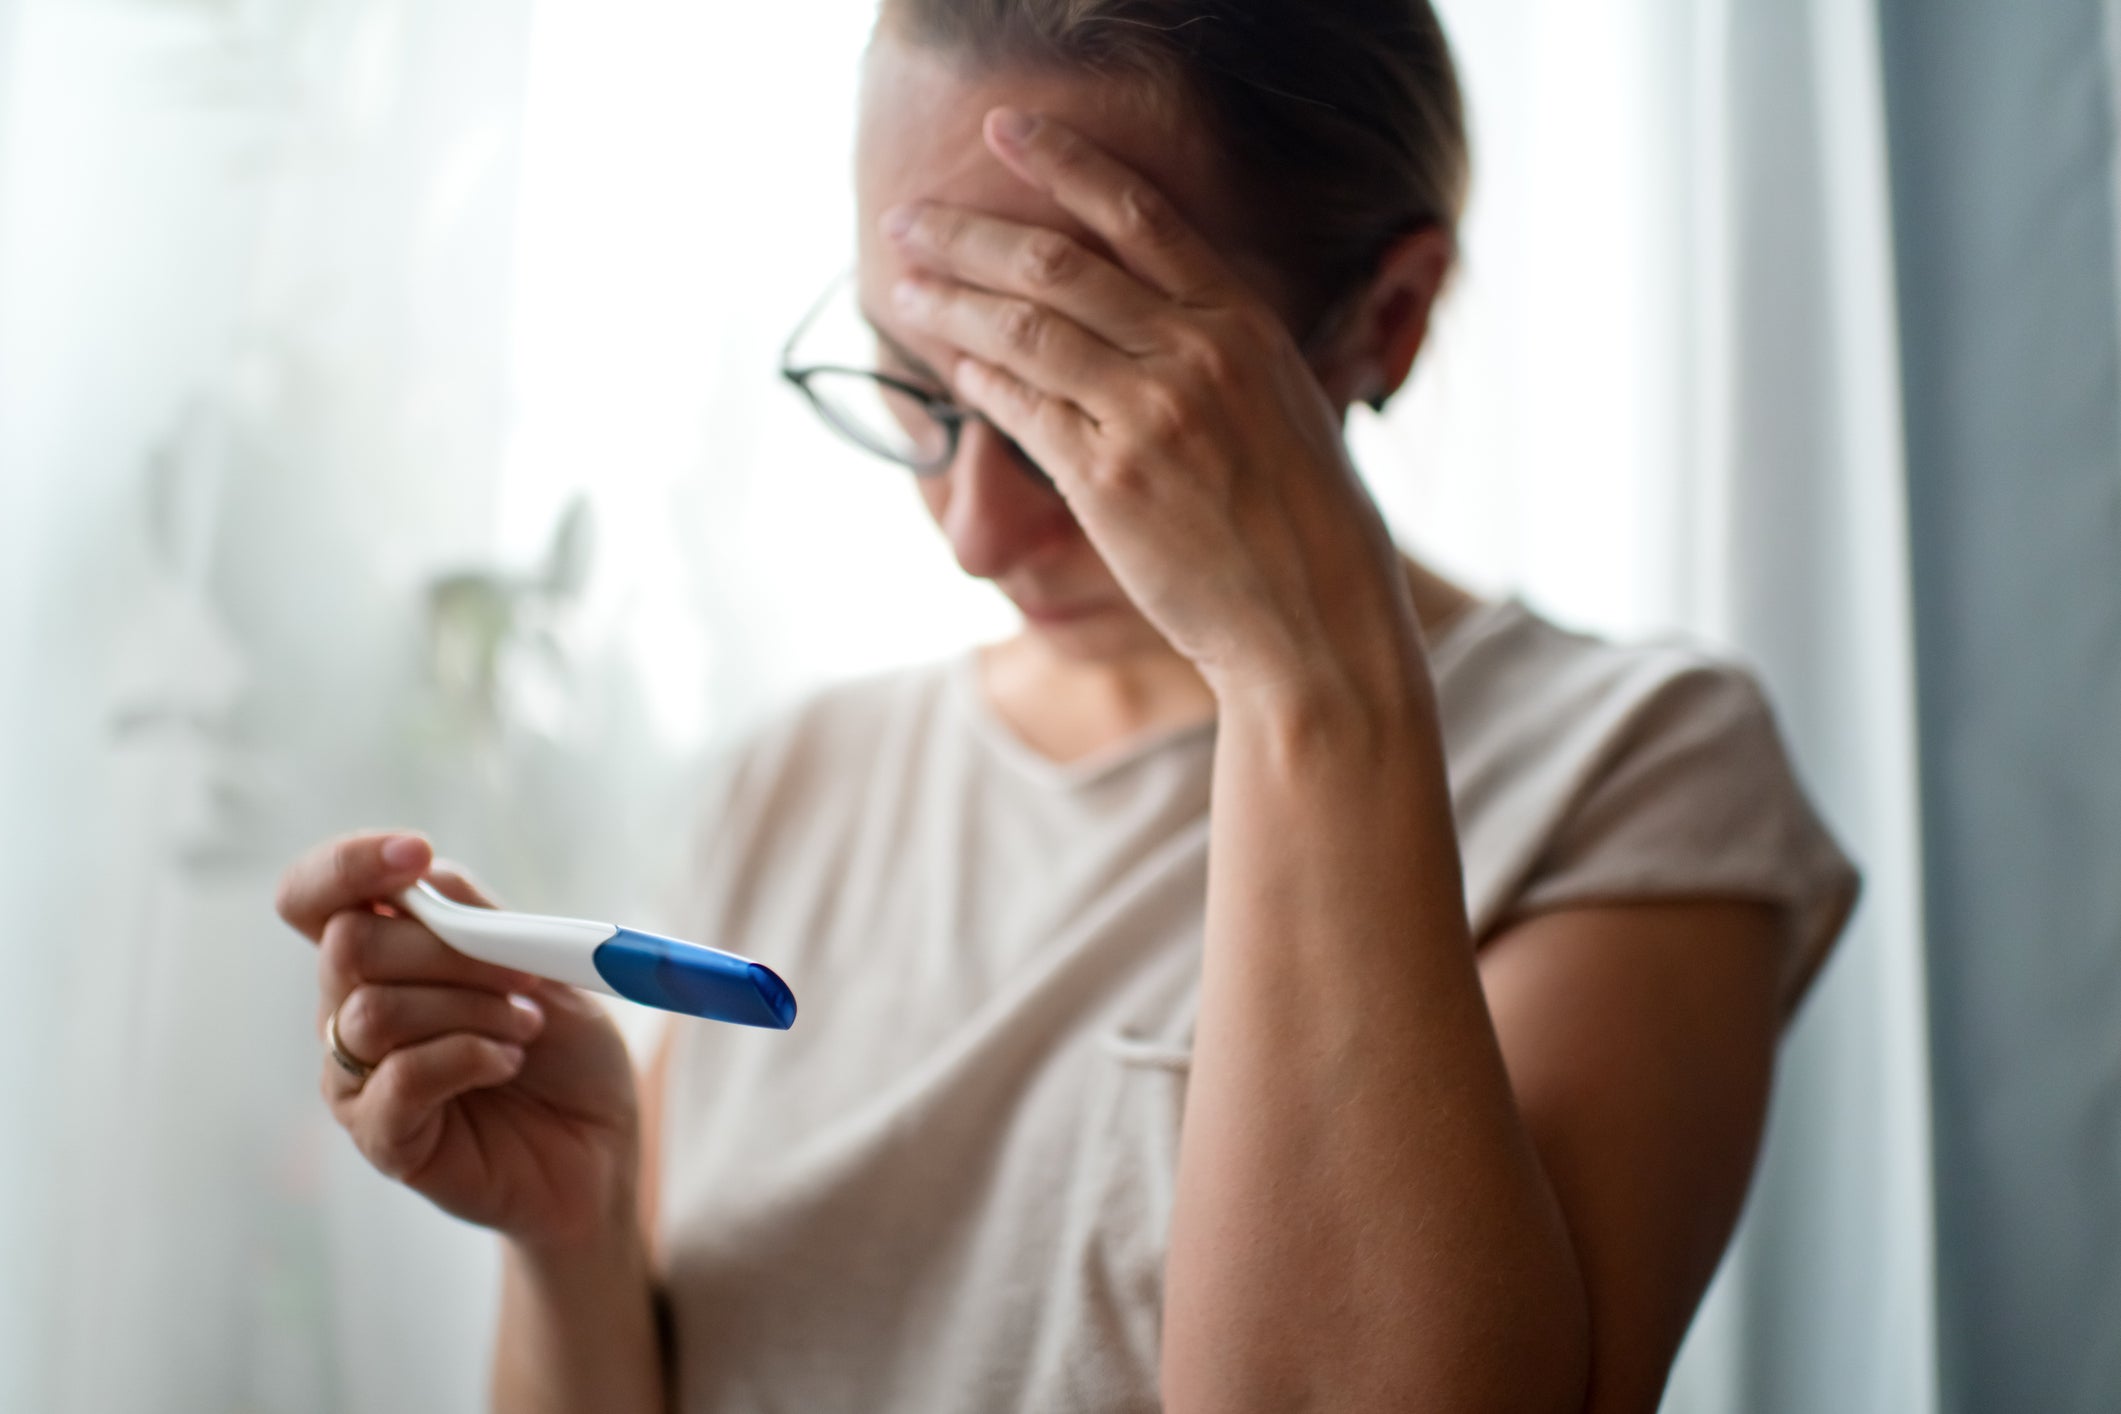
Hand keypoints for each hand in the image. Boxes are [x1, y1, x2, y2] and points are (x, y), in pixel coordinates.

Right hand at [276, 832, 641, 1250]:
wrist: (598, 1146)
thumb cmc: (566, 1050)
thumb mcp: (536, 962)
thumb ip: (474, 917)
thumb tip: (420, 875)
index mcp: (381, 954)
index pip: (313, 896)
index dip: (346, 864)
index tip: (414, 853)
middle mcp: (350, 1010)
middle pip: (347, 944)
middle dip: (448, 950)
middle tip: (521, 978)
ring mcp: (357, 1076)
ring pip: (374, 1011)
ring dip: (472, 1009)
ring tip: (526, 1028)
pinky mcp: (381, 1136)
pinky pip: (399, 1079)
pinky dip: (469, 1057)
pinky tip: (506, 1064)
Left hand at [883, 107, 1424, 710]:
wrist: (1318, 622)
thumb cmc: (1307, 522)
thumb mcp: (1285, 403)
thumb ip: (1220, 349)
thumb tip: (1141, 317)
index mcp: (1245, 322)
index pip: (1139, 214)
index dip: (1062, 162)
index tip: (1003, 132)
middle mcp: (1198, 354)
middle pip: (1057, 264)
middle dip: (968, 235)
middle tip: (909, 222)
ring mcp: (1150, 415)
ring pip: (1024, 332)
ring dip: (950, 304)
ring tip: (904, 289)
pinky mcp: (1109, 482)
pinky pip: (1022, 412)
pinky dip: (979, 382)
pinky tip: (952, 366)